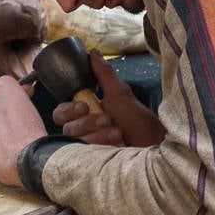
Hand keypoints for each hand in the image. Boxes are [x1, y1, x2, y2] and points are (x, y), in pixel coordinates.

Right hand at [51, 51, 165, 147]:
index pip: (61, 112)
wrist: (153, 145)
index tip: (84, 106)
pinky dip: (101, 146)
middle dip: (87, 122)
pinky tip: (116, 144)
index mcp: (86, 112)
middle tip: (107, 119)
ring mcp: (88, 148)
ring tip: (118, 132)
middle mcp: (84, 131)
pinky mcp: (93, 162)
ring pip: (75, 141)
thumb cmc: (137, 120)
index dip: (68, 109)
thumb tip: (93, 52)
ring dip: (98, 134)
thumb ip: (104, 74)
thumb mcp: (120, 94)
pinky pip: (84, 156)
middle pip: (66, 127)